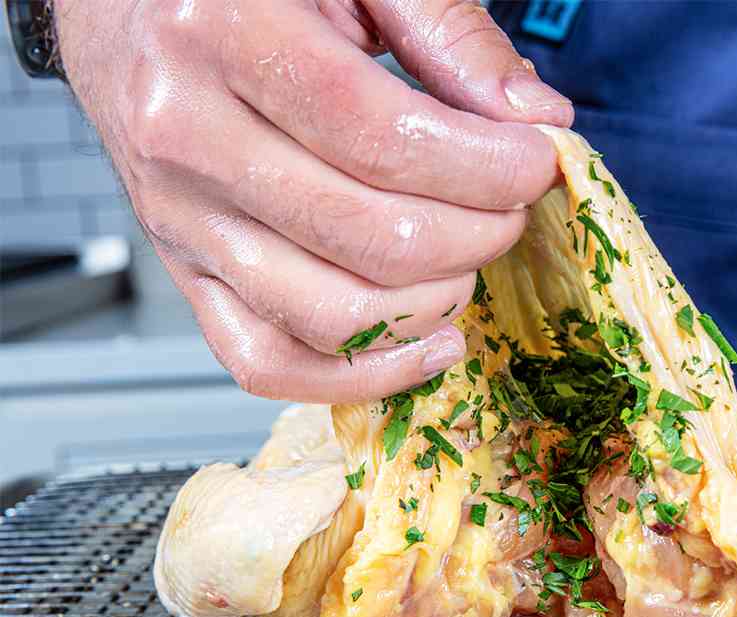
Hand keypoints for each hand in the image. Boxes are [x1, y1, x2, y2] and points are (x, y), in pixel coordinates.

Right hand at [52, 0, 571, 400]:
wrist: (119, 3)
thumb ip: (446, 32)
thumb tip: (534, 121)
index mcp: (223, 31)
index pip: (383, 140)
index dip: (482, 168)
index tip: (536, 163)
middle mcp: (187, 136)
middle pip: (369, 238)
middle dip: (474, 235)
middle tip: (508, 208)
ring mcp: (180, 221)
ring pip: (330, 317)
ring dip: (432, 307)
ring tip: (469, 265)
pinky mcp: (184, 277)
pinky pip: (269, 364)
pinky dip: (361, 377)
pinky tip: (425, 344)